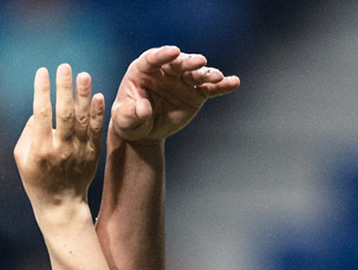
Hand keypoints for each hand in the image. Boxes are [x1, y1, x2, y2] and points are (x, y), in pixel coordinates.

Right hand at [15, 65, 103, 213]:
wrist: (61, 204)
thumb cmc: (36, 179)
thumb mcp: (22, 159)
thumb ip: (27, 134)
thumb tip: (37, 111)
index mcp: (40, 149)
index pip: (41, 114)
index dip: (41, 91)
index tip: (42, 72)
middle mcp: (61, 149)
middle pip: (64, 113)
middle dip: (64, 88)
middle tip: (64, 67)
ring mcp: (79, 151)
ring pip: (82, 118)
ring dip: (83, 95)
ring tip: (83, 75)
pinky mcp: (92, 153)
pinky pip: (96, 129)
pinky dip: (97, 113)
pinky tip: (98, 96)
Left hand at [110, 46, 239, 143]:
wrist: (143, 131)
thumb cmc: (129, 120)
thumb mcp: (124, 120)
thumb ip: (132, 114)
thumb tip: (143, 109)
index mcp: (143, 69)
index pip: (153, 58)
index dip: (164, 55)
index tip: (174, 51)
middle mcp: (166, 70)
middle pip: (178, 63)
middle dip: (189, 62)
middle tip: (200, 61)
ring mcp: (182, 81)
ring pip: (196, 74)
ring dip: (207, 73)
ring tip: (217, 77)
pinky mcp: (195, 93)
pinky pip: (210, 89)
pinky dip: (221, 86)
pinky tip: (233, 82)